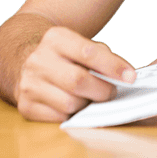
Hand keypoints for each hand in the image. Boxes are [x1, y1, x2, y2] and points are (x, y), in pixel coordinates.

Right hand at [15, 26, 136, 122]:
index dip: (113, 67)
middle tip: (110, 92)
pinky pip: (59, 118)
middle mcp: (38, 60)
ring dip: (86, 104)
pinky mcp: (26, 106)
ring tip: (88, 97)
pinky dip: (72, 115)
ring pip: (69, 103)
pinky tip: (73, 105)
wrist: (26, 63)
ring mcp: (29, 84)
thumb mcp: (80, 45)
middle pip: (78, 81)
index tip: (130, 77)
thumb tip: (124, 76)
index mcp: (55, 38)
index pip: (88, 53)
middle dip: (102, 90)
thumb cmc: (64, 57)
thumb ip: (102, 57)